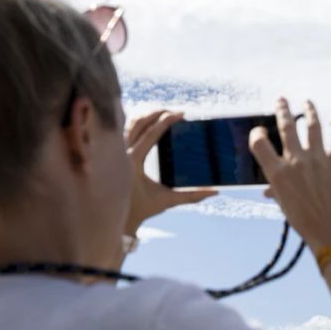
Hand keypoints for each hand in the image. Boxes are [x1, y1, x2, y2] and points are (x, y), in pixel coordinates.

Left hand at [125, 110, 216, 234]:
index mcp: (134, 161)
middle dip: (156, 112)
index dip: (166, 121)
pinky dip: (135, 122)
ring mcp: (116, 151)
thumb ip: (192, 196)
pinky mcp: (115, 152)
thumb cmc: (143, 209)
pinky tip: (147, 120)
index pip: (151, 134)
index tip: (180, 113)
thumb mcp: (168, 201)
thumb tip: (215, 192)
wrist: (119, 218)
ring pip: (128, 124)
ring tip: (162, 113)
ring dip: (145, 115)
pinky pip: (123, 130)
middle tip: (174, 111)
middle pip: (138, 122)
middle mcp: (122, 153)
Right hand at [249, 98, 330, 253]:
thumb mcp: (283, 204)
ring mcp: (317, 159)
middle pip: (286, 125)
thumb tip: (268, 190)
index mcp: (277, 173)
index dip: (256, 133)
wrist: (330, 231)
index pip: (258, 143)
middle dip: (282, 108)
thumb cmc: (303, 220)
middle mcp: (296, 162)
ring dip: (309, 111)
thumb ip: (275, 190)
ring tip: (307, 103)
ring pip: (312, 125)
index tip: (260, 131)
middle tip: (281, 100)